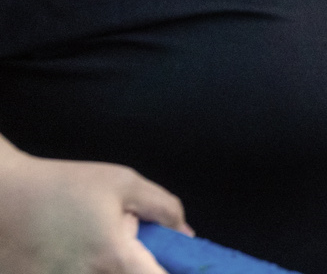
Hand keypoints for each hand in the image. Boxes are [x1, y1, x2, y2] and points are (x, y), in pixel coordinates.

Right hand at [0, 149, 188, 273]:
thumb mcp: (123, 183)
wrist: (3, 196)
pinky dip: (80, 270)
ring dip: (107, 269)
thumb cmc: (65, 186)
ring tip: (90, 247)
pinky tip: (69, 253)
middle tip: (127, 248)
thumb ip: (163, 208)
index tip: (174, 266)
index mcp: (114, 257)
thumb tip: (187, 236)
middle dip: (135, 266)